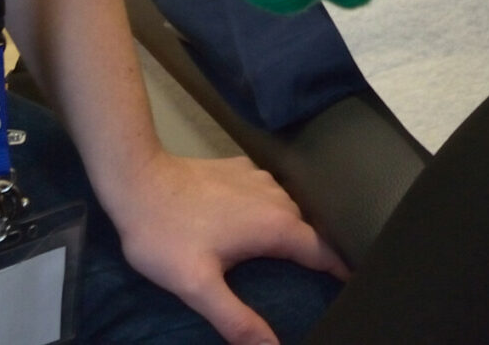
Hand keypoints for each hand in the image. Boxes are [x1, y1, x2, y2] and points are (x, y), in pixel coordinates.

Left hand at [101, 151, 347, 344]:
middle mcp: (277, 198)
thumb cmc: (165, 235)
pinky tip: (251, 226)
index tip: (351, 289)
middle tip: (312, 284)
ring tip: (285, 260)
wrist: (137, 178)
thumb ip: (237, 320)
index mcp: (275, 227)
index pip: (324, 253)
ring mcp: (259, 178)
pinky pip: (267, 194)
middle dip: (315, 256)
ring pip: (289, 210)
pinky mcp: (240, 169)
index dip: (341, 272)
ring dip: (292, 233)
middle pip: (309, 232)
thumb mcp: (197, 286)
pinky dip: (269, 213)